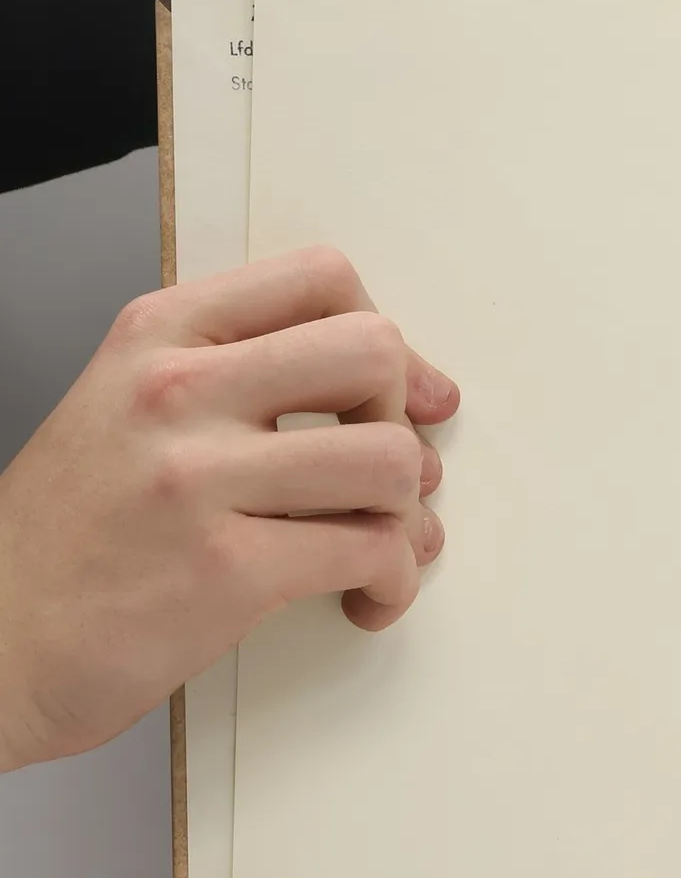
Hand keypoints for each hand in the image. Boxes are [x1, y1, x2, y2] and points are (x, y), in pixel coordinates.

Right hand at [0, 247, 456, 770]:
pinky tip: (364, 598)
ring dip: (410, 515)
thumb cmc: (73, 538)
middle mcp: (176, 391)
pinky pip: (374, 553)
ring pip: (389, 460)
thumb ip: (241, 379)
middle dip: (405, 422)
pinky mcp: (227, 570)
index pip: (321, 280)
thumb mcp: (130, 409)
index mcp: (159, 336)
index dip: (390, 340)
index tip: (405, 395)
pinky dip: (394, 583)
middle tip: (383, 478)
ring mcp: (198, 478)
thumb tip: (397, 390)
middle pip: (371, 354)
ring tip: (380, 546)